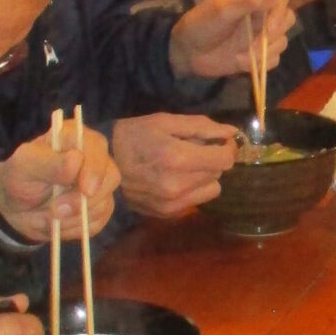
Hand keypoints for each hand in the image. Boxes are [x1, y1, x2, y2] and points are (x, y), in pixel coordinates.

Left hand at [0, 124, 120, 244]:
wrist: (15, 209)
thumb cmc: (19, 178)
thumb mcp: (24, 166)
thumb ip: (48, 162)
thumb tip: (76, 160)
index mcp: (75, 138)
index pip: (97, 147)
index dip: (94, 169)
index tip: (85, 190)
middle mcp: (93, 159)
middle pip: (111, 177)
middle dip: (83, 200)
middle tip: (56, 210)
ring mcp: (99, 185)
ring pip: (104, 204)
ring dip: (73, 217)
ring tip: (49, 215)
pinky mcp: (98, 209)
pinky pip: (97, 223)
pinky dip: (74, 227)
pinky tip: (58, 223)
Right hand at [111, 114, 238, 215]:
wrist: (102, 164)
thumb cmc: (134, 136)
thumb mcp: (165, 121)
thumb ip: (202, 126)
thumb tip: (233, 132)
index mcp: (178, 157)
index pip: (225, 159)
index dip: (227, 147)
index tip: (219, 140)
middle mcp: (178, 184)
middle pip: (219, 173)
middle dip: (212, 159)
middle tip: (195, 149)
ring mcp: (172, 202)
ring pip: (212, 189)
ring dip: (205, 177)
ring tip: (185, 166)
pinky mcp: (167, 213)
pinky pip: (196, 201)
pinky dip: (192, 189)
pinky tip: (174, 179)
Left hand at [170, 0, 292, 81]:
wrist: (188, 53)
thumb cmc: (201, 24)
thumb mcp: (222, 10)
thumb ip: (249, 2)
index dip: (279, 12)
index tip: (269, 28)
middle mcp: (261, 11)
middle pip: (288, 18)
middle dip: (275, 33)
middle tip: (257, 43)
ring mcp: (262, 33)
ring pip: (282, 40)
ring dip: (265, 50)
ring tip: (241, 55)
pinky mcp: (260, 52)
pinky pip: (275, 58)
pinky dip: (261, 63)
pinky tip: (241, 62)